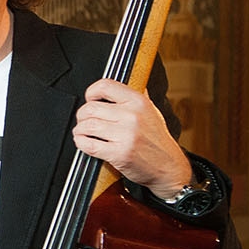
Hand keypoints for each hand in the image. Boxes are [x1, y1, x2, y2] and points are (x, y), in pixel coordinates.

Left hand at [72, 78, 192, 198]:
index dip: (91, 92)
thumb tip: (129, 81)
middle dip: (82, 116)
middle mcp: (132, 116)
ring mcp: (125, 135)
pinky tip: (85, 142)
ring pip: (87, 126)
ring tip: (83, 132)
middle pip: (90, 108)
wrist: (169, 167)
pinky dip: (81, 143)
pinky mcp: (118, 153)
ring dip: (80, 130)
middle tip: (85, 121)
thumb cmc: (157, 141)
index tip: (90, 99)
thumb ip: (138, 97)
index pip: (105, 86)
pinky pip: (88, 144)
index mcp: (139, 102)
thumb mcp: (151, 112)